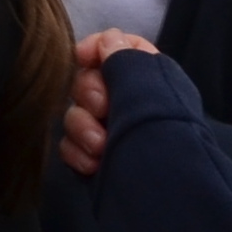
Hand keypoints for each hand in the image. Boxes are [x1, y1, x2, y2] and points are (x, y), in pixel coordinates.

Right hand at [64, 28, 158, 176]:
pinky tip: (95, 165)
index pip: (115, 48)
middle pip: (87, 80)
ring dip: (83, 129)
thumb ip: (123, 56)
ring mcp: (109, 132)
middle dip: (90, 94)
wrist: (162, 191)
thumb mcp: (146, 84)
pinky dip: (78, 154)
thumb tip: (108, 40)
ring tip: (102, 147)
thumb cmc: (160, 131)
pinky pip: (69, 146)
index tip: (86, 57)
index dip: (97, 48)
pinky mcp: (94, 159)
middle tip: (104, 110)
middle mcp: (128, 102)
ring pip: (74, 115)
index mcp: (147, 77)